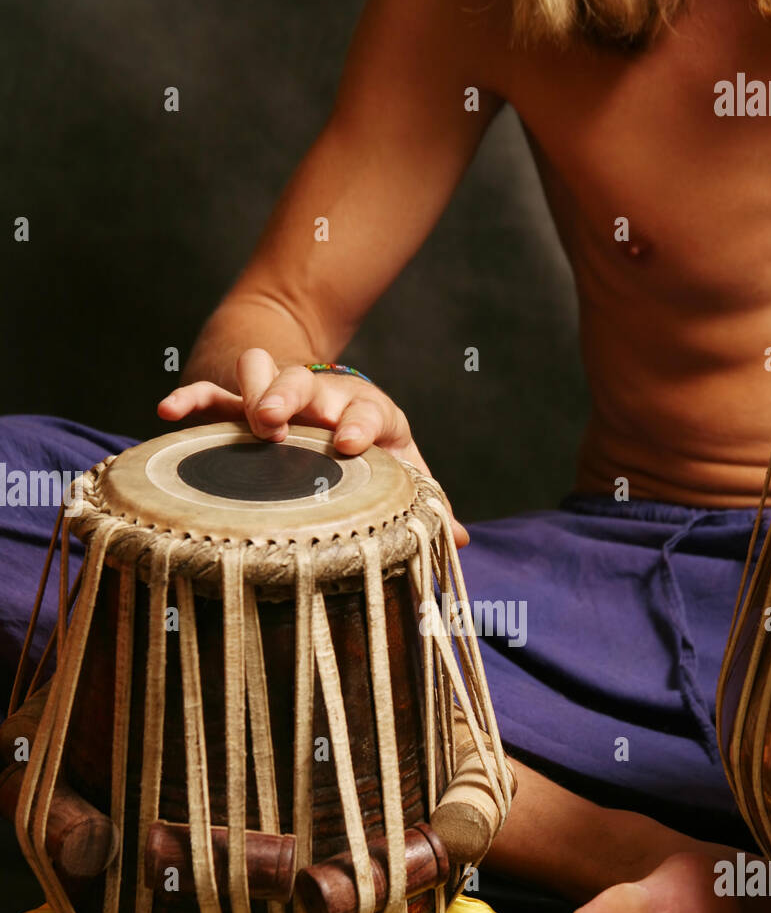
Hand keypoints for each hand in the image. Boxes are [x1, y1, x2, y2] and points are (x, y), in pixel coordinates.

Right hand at [158, 347, 468, 545]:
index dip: (358, 422)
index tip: (350, 443)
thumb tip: (460, 537)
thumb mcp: (403, 473)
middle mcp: (324, 397)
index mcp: (368, 413)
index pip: (367, 409)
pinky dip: (192, 399)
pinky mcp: (243, 406)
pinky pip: (214, 396)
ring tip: (243, 416)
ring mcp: (281, 396)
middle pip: (307, 384)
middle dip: (292, 398)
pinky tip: (168, 412)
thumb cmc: (377, 458)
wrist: (341, 416)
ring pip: (261, 376)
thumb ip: (426, 501)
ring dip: (251, 390)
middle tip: (279, 422)